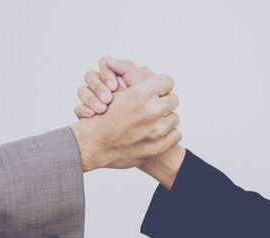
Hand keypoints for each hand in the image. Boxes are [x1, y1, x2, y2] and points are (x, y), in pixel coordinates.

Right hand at [75, 56, 185, 188]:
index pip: (167, 81)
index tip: (157, 90)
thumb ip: (126, 72)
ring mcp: (157, 130)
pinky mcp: (160, 146)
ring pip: (174, 118)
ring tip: (152, 122)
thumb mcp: (114, 90)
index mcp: (142, 93)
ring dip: (165, 119)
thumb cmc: (101, 118)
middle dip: (163, 102)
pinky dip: (167, 134)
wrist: (94, 147)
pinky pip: (176, 134)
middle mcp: (152, 110)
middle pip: (173, 99)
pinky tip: (155, 134)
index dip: (161, 85)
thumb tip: (117, 59)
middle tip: (154, 107)